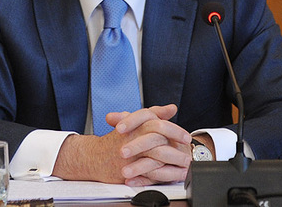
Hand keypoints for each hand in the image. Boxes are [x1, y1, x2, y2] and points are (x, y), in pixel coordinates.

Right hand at [52, 104, 191, 184]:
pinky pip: (149, 171)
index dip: (173, 127)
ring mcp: (130, 152)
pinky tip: (175, 174)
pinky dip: (164, 173)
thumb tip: (171, 108)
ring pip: (155, 153)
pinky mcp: (128, 168)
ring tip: (186, 163)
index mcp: (134, 124)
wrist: (93, 157)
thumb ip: (154, 114)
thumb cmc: (117, 140)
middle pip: (157, 133)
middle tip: (188, 146)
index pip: (155, 119)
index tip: (186, 135)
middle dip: (175, 139)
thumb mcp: (135, 122)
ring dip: (173, 158)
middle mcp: (131, 136)